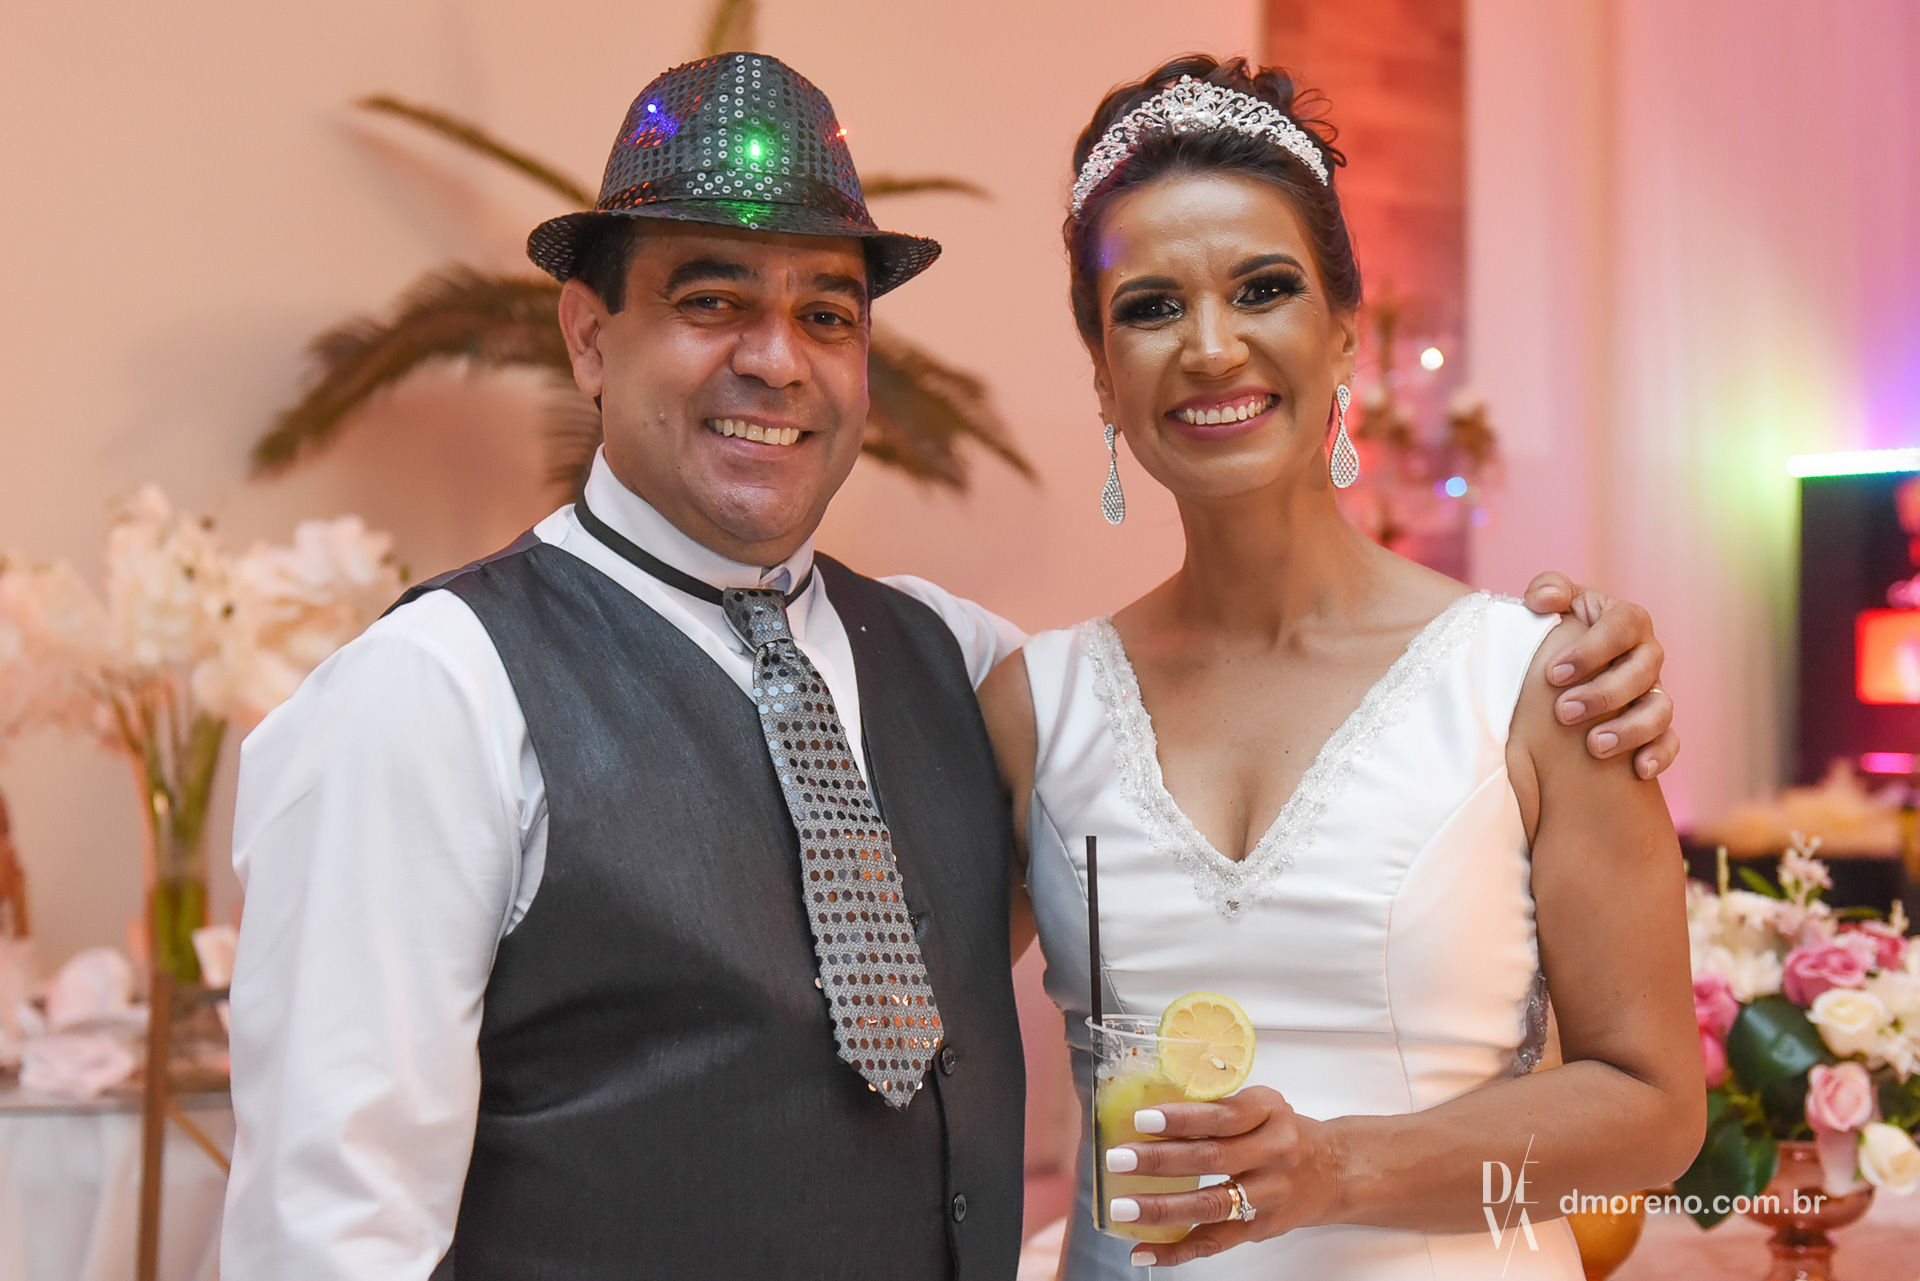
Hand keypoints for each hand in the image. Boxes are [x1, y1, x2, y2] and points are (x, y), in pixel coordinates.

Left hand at [1103, 1087, 1338, 1267]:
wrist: (1334, 1170)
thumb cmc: (1283, 1132)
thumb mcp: (1261, 1106)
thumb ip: (1218, 1109)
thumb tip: (1149, 1119)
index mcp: (1270, 1112)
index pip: (1224, 1115)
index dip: (1183, 1119)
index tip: (1143, 1120)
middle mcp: (1274, 1152)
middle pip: (1213, 1158)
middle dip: (1160, 1161)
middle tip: (1119, 1159)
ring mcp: (1269, 1195)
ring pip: (1212, 1205)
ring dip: (1162, 1208)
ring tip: (1123, 1206)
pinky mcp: (1261, 1228)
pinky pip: (1215, 1242)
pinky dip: (1176, 1250)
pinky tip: (1144, 1251)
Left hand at [1522, 572, 1677, 779]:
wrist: (1561, 668)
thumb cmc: (1557, 631)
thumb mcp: (1552, 604)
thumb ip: (1548, 589)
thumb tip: (1546, 599)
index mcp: (1627, 620)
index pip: (1622, 627)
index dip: (1592, 650)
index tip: (1552, 674)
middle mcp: (1648, 655)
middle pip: (1641, 672)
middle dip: (1604, 694)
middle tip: (1563, 712)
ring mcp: (1655, 691)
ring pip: (1660, 709)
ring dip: (1630, 729)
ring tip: (1595, 746)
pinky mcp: (1657, 726)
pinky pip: (1670, 741)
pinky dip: (1659, 755)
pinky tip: (1639, 770)